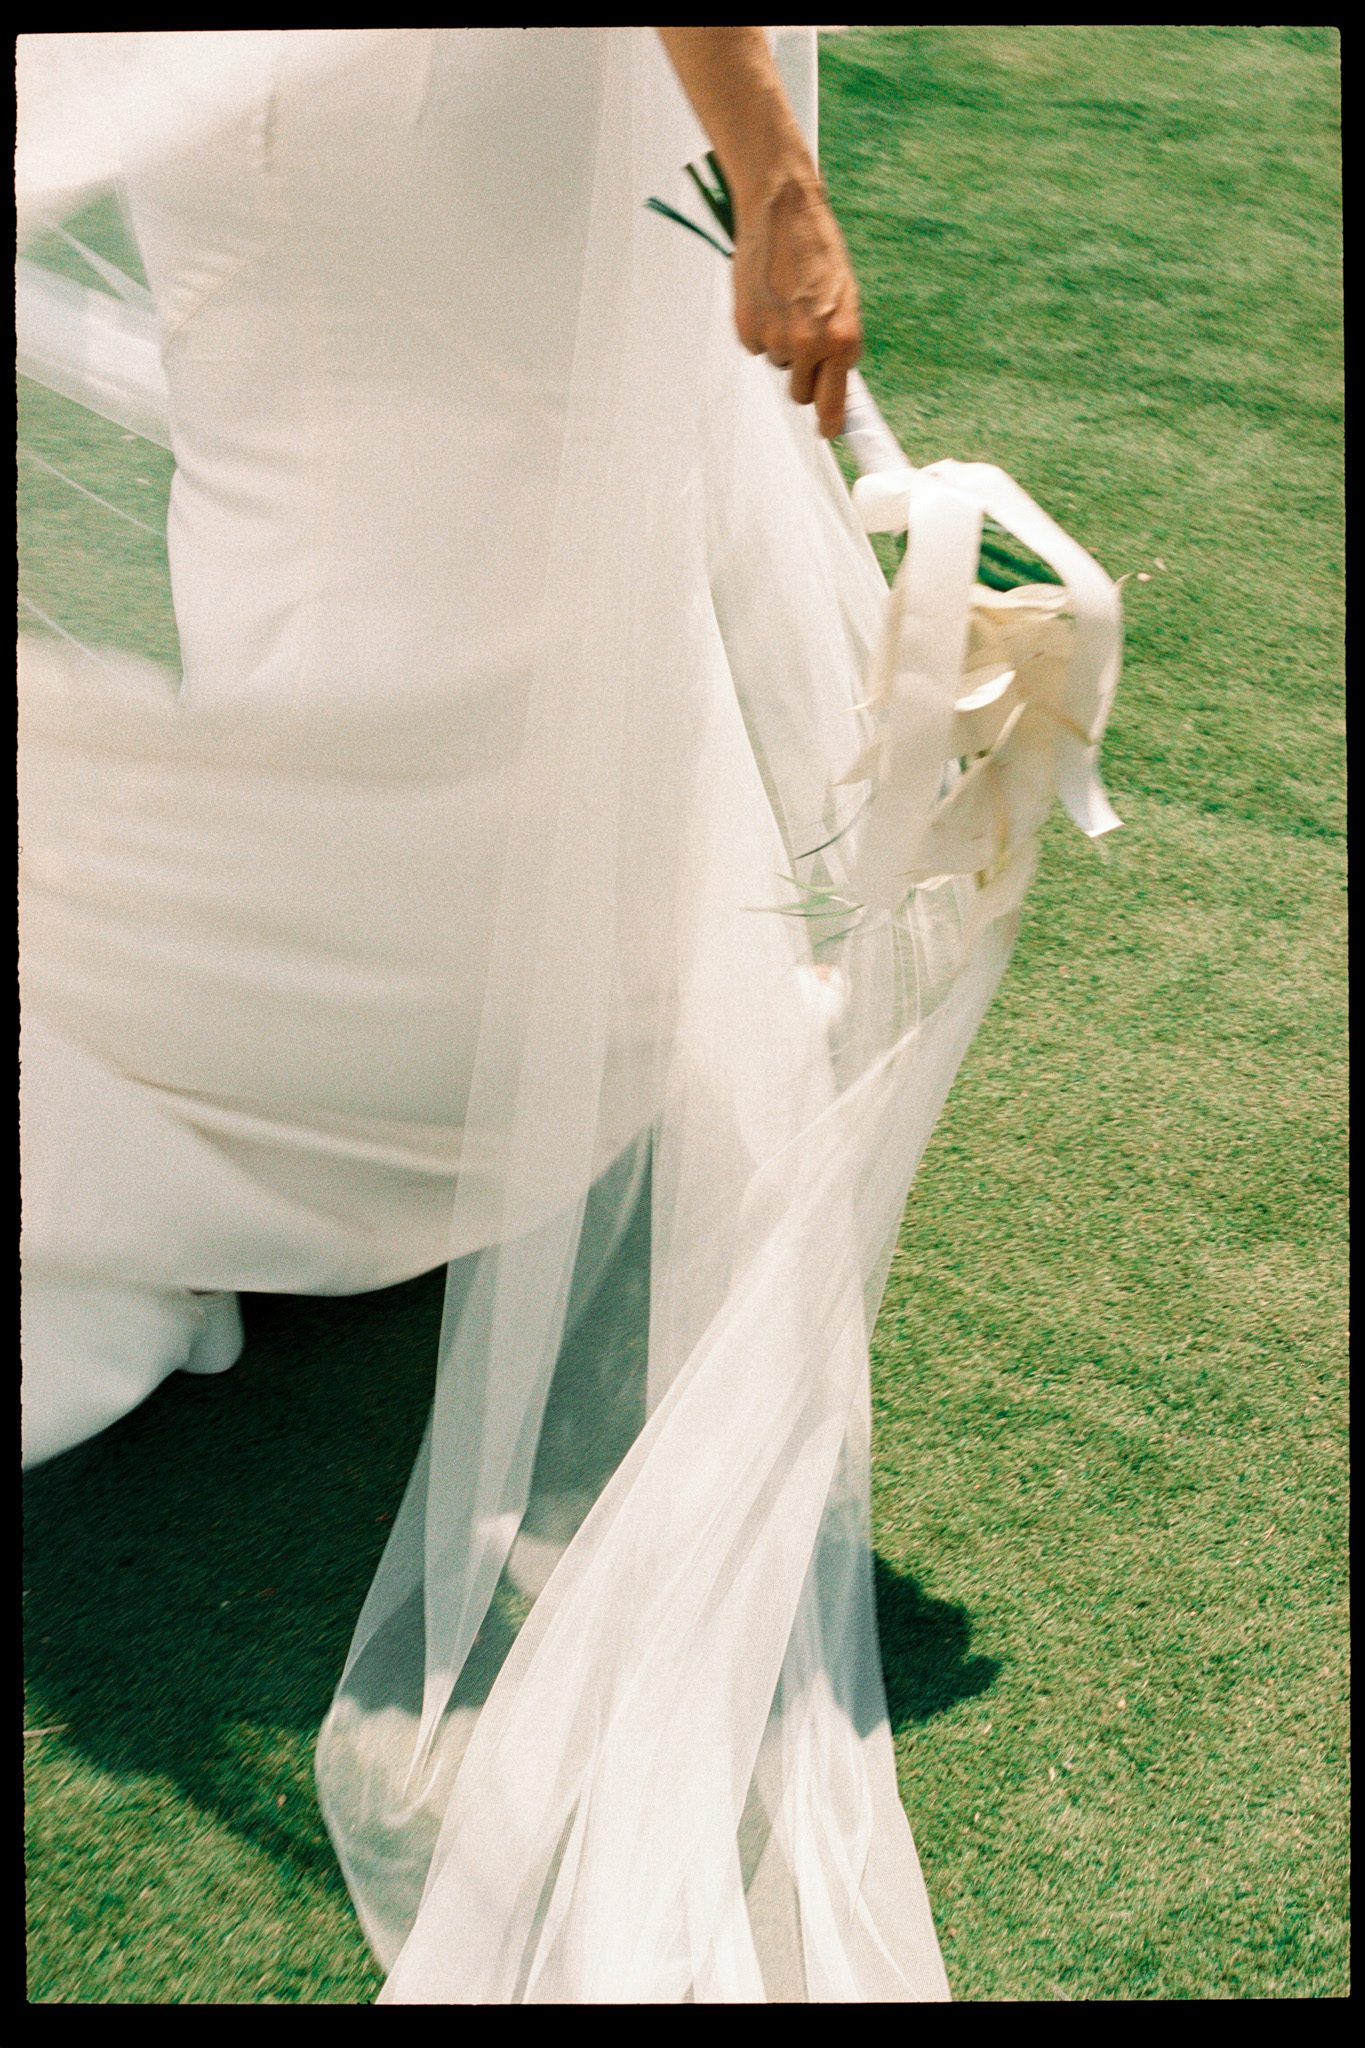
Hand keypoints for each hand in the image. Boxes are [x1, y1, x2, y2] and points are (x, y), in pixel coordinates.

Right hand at [731, 172, 862, 438]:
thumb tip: (835, 384)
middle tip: (803, 341)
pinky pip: (753, 345)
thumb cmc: (818, 251)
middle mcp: (810, 344)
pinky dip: (758, 327)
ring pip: (778, 364)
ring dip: (781, 343)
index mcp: (842, 339)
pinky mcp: (747, 327)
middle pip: (801, 394)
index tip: (828, 434)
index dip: (829, 423)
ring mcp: (776, 338)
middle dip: (803, 376)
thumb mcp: (844, 297)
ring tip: (786, 301)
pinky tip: (766, 296)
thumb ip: (840, 343)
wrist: (783, 209)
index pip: (834, 403)